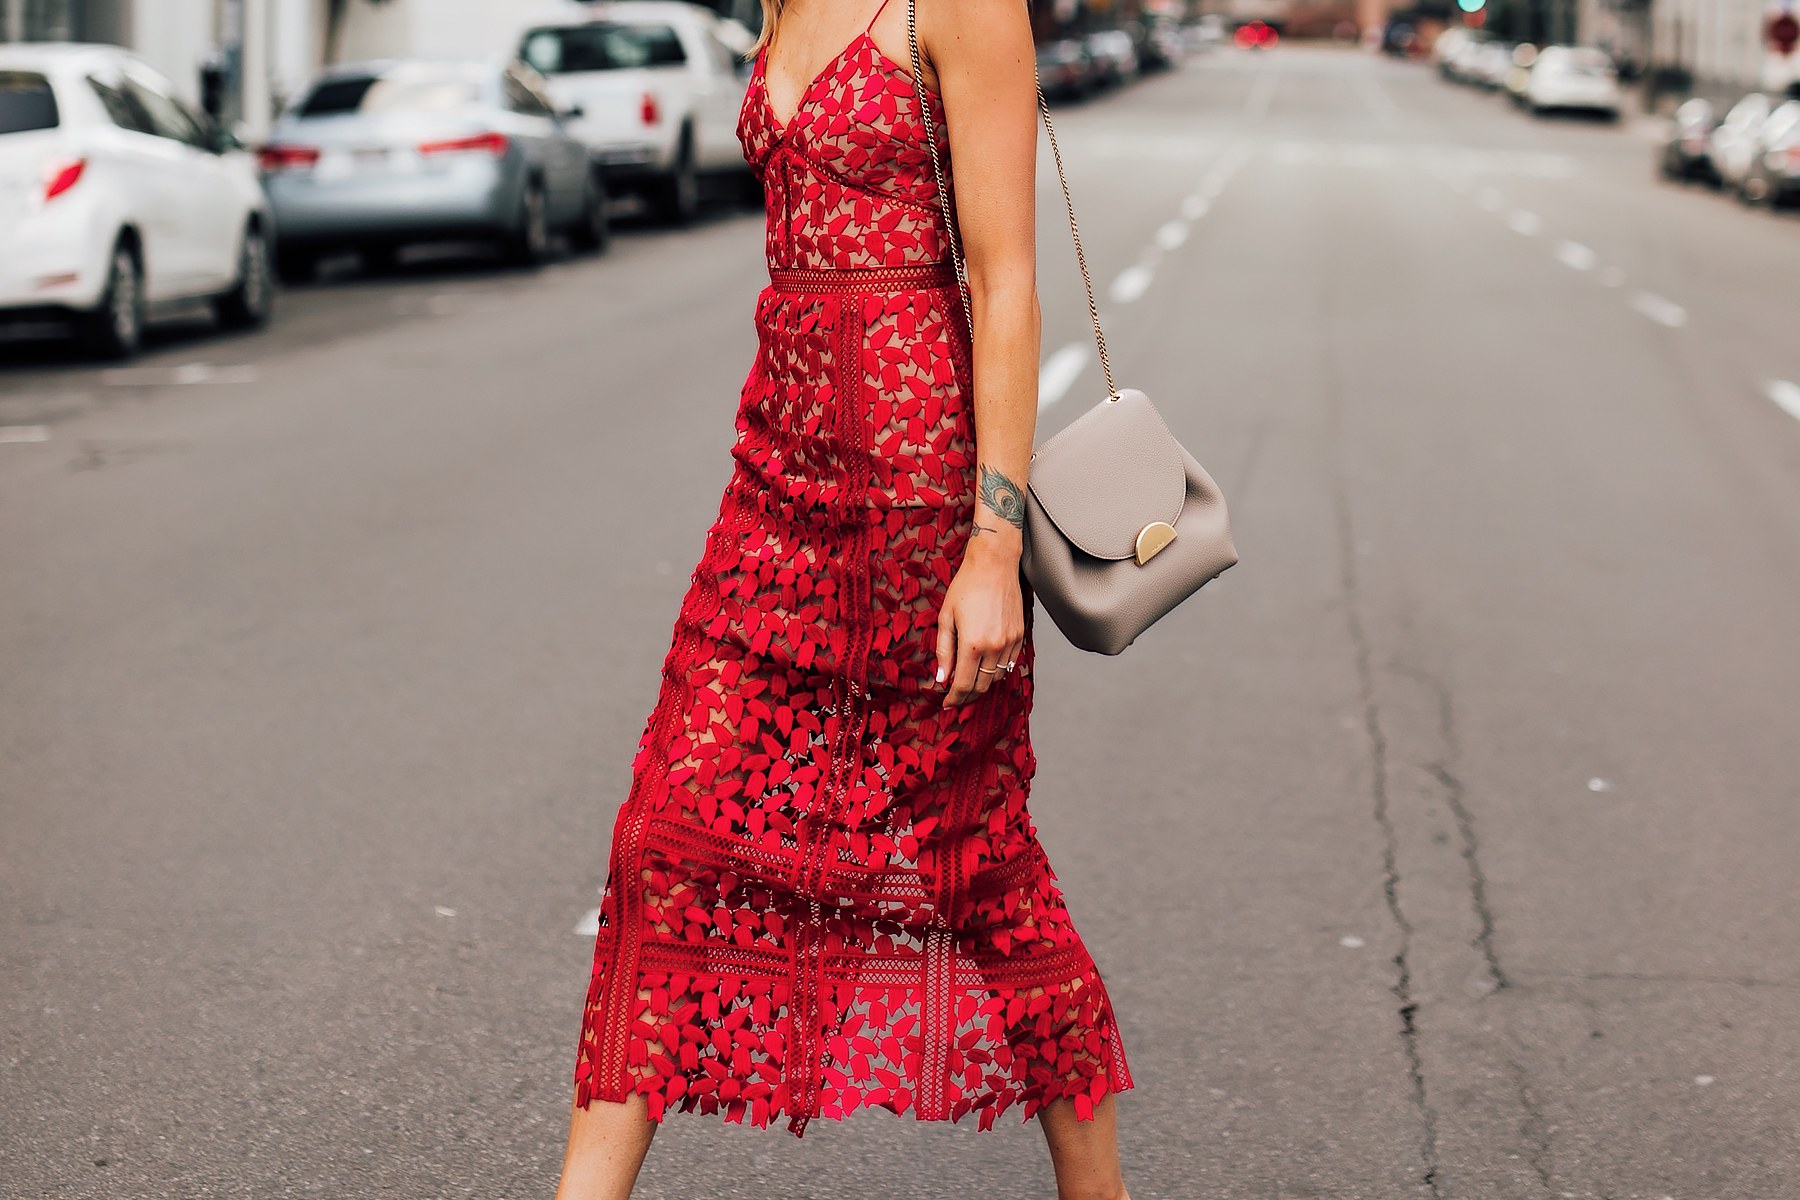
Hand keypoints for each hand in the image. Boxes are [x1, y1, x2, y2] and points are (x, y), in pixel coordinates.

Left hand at [934, 522, 1025, 706]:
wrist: (994, 564)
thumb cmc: (966, 587)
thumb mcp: (946, 618)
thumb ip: (944, 651)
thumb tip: (942, 678)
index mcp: (972, 643)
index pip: (964, 684)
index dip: (954, 698)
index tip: (947, 704)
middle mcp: (994, 646)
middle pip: (982, 685)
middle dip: (968, 695)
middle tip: (956, 698)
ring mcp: (1010, 642)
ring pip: (997, 677)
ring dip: (983, 685)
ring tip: (969, 684)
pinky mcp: (1020, 636)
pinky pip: (1009, 663)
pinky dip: (997, 671)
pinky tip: (985, 668)